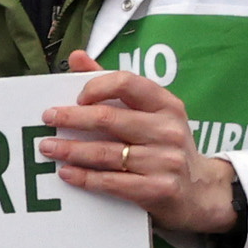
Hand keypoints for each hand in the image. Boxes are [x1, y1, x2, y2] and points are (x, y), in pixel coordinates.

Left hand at [46, 51, 243, 243]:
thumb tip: (76, 56)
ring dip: (71, 150)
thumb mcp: (151, 113)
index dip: (96, 87)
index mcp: (166, 105)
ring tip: (48, 147)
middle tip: (47, 119)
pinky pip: (113, 182)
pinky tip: (66, 173)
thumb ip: (114, 86)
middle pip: (109, 119)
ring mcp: (166, 160)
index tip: (77, 97)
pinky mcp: (159, 189)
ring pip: (106, 152)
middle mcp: (168, 130)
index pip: (127, 83)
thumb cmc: (164, 145)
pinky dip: (85, 177)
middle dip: (72, 119)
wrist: (200, 191)